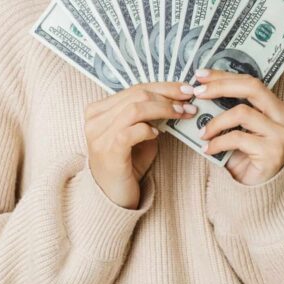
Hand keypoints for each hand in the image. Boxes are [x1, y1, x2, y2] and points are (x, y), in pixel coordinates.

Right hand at [84, 82, 195, 208]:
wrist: (111, 197)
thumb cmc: (126, 164)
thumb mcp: (136, 134)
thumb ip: (148, 116)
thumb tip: (176, 99)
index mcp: (98, 110)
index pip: (134, 88)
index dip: (163, 86)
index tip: (185, 89)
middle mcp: (95, 120)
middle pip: (136, 94)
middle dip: (167, 96)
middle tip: (188, 101)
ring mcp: (99, 135)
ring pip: (135, 109)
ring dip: (163, 109)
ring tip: (181, 113)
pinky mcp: (108, 151)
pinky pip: (132, 131)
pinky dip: (148, 129)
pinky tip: (158, 134)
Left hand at [192, 69, 283, 185]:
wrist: (258, 195)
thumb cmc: (246, 160)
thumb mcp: (239, 130)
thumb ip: (229, 110)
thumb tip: (201, 89)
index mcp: (279, 110)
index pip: (252, 82)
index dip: (225, 76)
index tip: (201, 75)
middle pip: (253, 88)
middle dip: (221, 86)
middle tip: (197, 92)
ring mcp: (282, 136)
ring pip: (243, 112)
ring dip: (216, 121)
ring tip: (202, 132)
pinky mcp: (273, 153)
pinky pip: (238, 138)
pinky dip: (218, 141)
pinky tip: (208, 149)